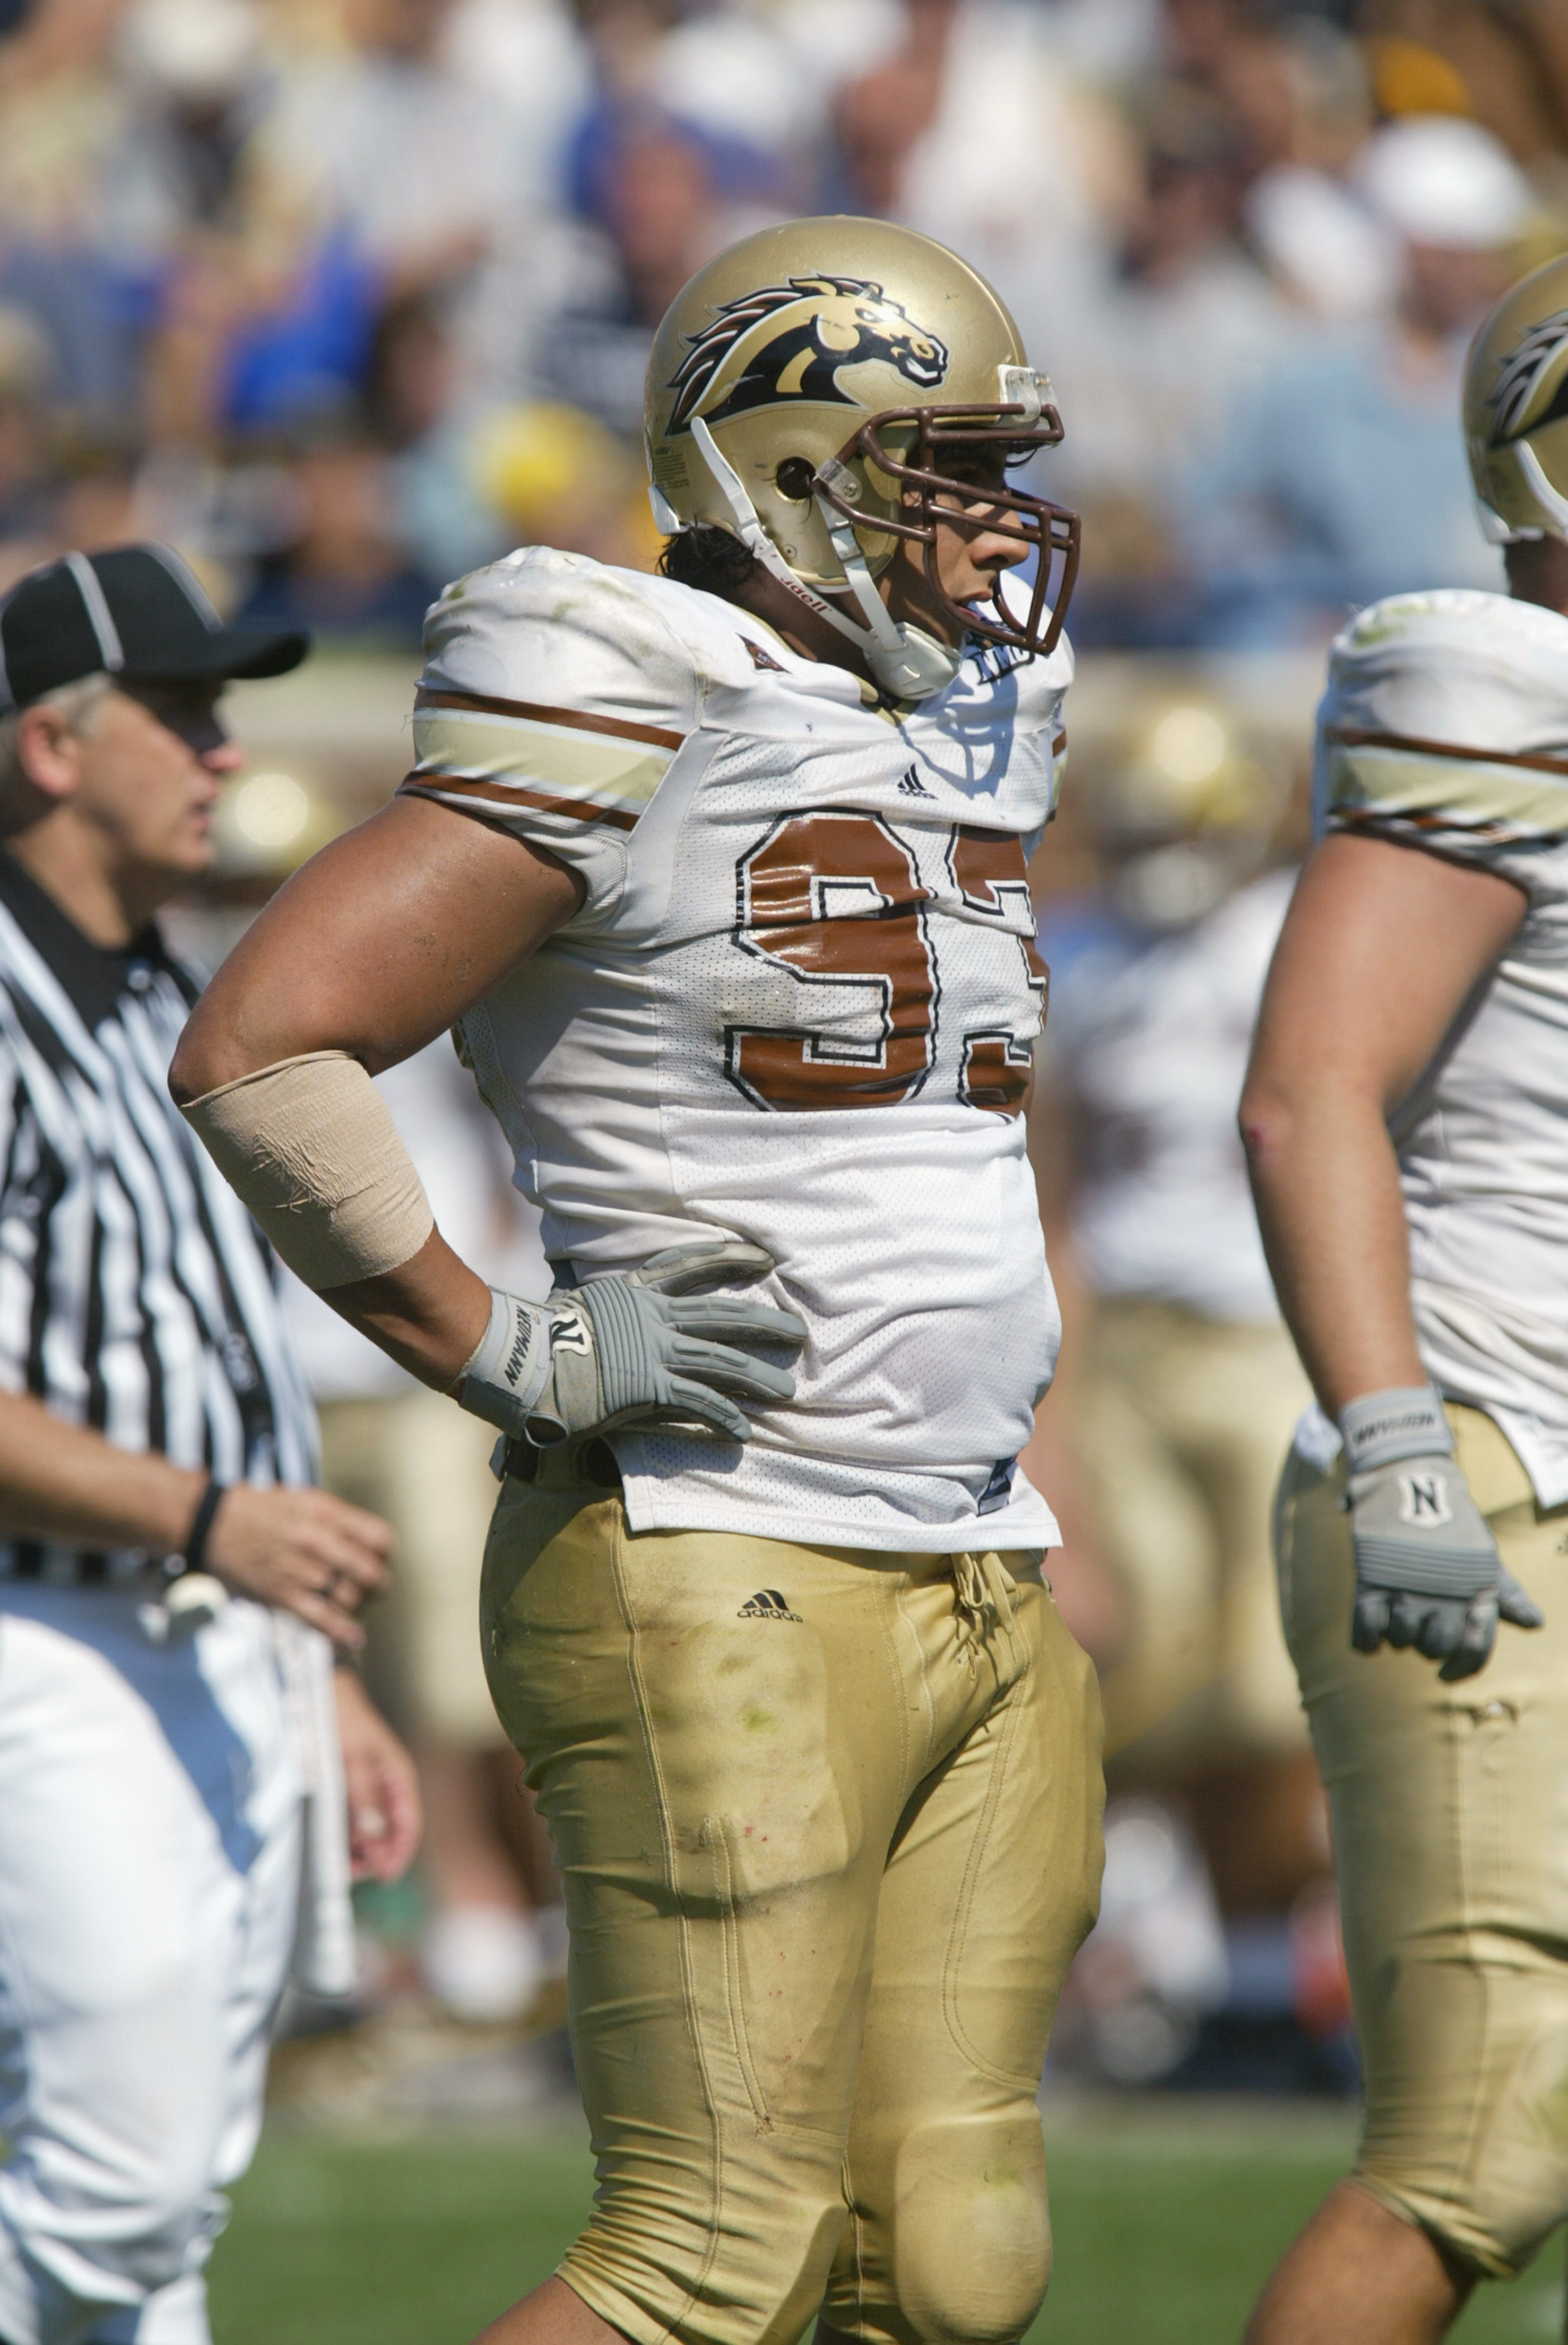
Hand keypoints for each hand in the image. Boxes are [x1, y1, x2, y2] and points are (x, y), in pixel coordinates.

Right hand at [204, 1483, 391, 1650]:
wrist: (213, 1522)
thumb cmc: (261, 1508)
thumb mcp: (305, 1499)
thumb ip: (337, 1519)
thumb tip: (368, 1542)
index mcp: (327, 1513)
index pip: (379, 1538)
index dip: (387, 1553)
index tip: (383, 1559)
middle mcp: (318, 1541)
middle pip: (371, 1572)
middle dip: (380, 1585)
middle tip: (377, 1589)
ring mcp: (301, 1570)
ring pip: (351, 1598)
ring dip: (360, 1606)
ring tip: (358, 1606)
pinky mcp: (282, 1595)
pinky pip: (322, 1620)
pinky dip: (342, 1632)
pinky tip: (354, 1638)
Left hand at [333, 1667, 421, 1880]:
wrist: (318, 1685)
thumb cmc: (339, 1715)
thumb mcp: (351, 1757)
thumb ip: (364, 1797)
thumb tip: (376, 1836)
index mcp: (398, 1776)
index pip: (409, 1824)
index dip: (398, 1853)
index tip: (383, 1877)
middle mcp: (385, 1786)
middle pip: (388, 1833)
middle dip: (372, 1856)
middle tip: (347, 1872)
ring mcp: (366, 1787)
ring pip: (368, 1830)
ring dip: (355, 1850)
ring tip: (334, 1863)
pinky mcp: (346, 1787)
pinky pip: (350, 1820)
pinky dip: (342, 1836)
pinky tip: (327, 1844)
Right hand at [456, 1239, 806, 1445]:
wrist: (519, 1358)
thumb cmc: (535, 1338)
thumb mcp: (573, 1309)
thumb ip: (599, 1314)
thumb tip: (592, 1313)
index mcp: (634, 1293)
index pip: (689, 1266)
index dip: (727, 1260)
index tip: (761, 1259)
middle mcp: (652, 1316)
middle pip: (721, 1314)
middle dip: (764, 1322)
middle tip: (798, 1331)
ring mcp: (653, 1350)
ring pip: (721, 1359)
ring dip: (756, 1375)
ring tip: (787, 1389)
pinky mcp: (650, 1386)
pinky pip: (698, 1401)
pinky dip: (723, 1416)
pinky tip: (743, 1430)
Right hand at [1348, 1455, 1542, 1680]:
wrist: (1410, 1476)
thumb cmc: (1453, 1520)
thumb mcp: (1484, 1555)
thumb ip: (1506, 1593)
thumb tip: (1536, 1623)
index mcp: (1474, 1592)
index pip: (1475, 1650)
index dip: (1462, 1668)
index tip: (1447, 1675)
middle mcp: (1443, 1597)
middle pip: (1434, 1648)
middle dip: (1428, 1640)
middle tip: (1421, 1617)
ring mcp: (1406, 1591)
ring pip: (1400, 1641)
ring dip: (1397, 1632)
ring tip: (1397, 1606)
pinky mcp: (1370, 1582)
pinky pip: (1365, 1632)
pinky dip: (1366, 1638)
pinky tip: (1371, 1626)